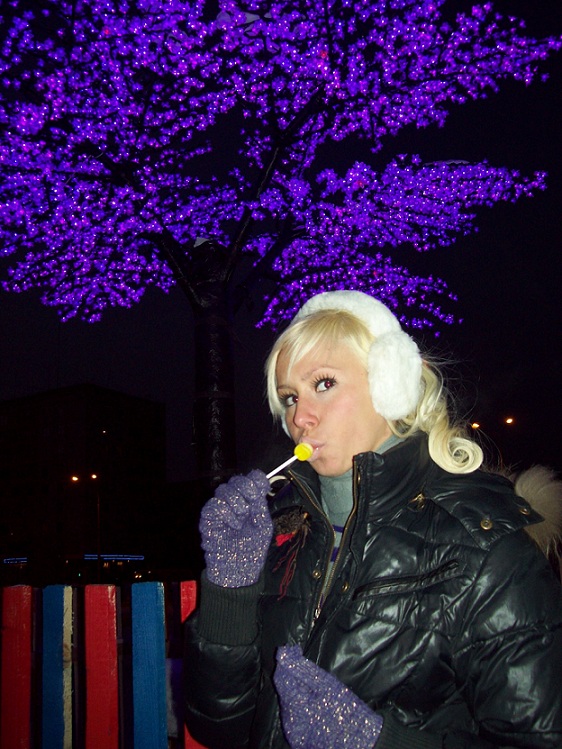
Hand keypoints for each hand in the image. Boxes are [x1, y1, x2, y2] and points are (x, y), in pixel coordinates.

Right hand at [199, 470, 272, 586]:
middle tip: (252, 502)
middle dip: (246, 489)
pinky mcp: (208, 518)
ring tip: (241, 519)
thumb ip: (260, 506)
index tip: (262, 488)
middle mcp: (235, 503)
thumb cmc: (251, 551)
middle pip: (237, 480)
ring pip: (224, 490)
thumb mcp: (263, 526)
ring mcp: (220, 509)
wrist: (238, 571)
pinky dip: (226, 512)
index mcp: (250, 502)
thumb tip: (260, 486)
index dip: (256, 480)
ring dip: (236, 502)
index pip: (251, 480)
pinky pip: (214, 504)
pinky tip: (233, 524)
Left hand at [274, 645, 382, 748]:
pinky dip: (300, 706)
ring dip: (296, 691)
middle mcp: (289, 723)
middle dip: (293, 677)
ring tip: (313, 684)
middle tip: (306, 665)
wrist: (359, 740)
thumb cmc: (345, 710)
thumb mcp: (325, 685)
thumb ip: (301, 669)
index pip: (281, 678)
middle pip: (284, 691)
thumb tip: (283, 653)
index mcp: (294, 707)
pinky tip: (313, 702)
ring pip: (289, 704)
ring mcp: (293, 734)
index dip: (287, 661)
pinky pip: (294, 717)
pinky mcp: (299, 740)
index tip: (296, 650)